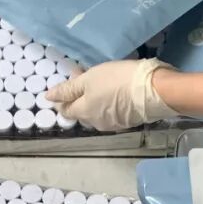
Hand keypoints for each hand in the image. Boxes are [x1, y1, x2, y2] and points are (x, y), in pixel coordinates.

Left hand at [45, 58, 174, 132]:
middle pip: (81, 112)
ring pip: (97, 113)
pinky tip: (115, 91)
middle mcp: (96, 123)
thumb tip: (48, 97)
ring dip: (95, 100)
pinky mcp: (129, 121)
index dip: (62, 100)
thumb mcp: (89, 79)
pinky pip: (112, 113)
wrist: (154, 90)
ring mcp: (113, 124)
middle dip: (80, 99)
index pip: (66, 110)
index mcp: (84, 112)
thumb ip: (68, 89)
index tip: (66, 86)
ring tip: (101, 83)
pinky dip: (109, 103)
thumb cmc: (117, 80)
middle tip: (84, 79)